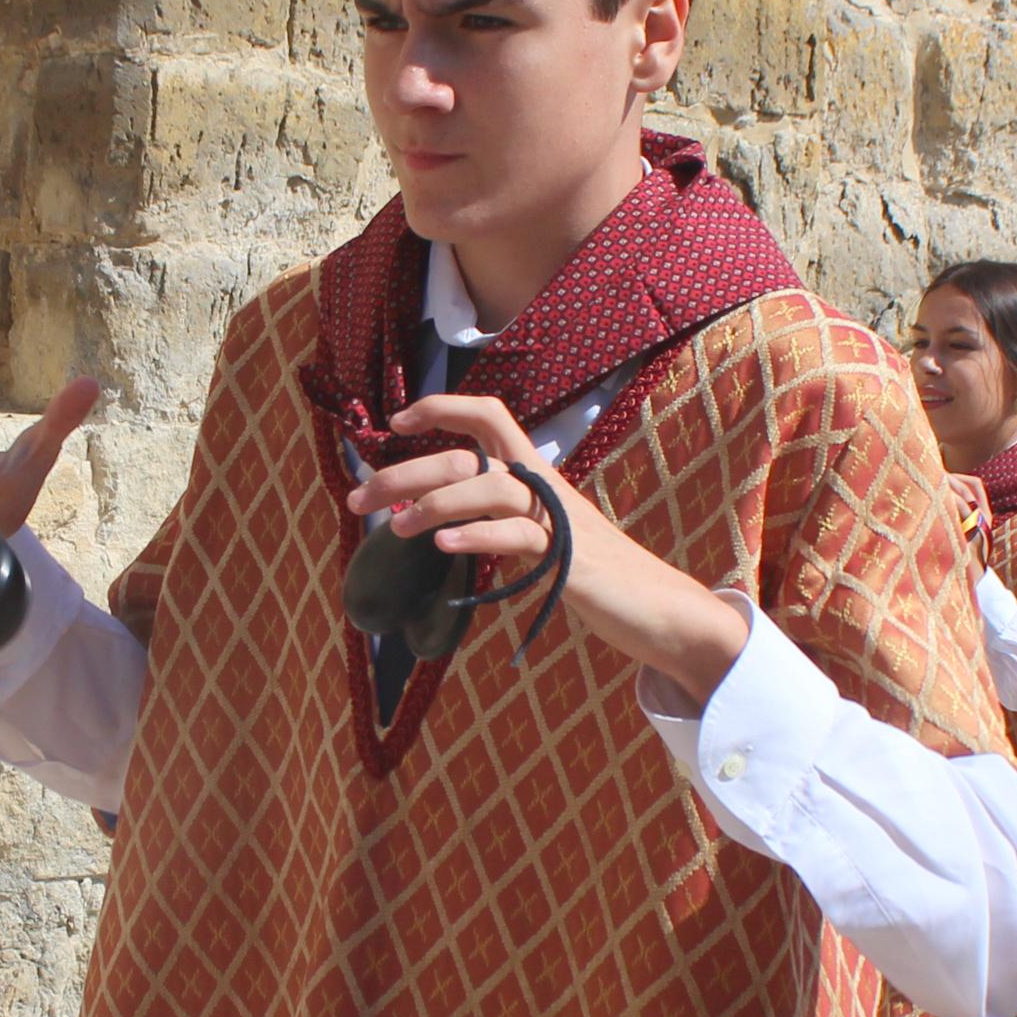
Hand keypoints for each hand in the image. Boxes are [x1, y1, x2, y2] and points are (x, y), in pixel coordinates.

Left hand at [345, 392, 750, 699]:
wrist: (658, 607)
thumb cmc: (595, 574)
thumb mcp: (542, 535)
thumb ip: (499, 519)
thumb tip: (437, 520)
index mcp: (537, 474)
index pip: (488, 417)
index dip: (442, 408)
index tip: (396, 422)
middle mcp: (544, 486)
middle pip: (468, 456)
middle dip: (406, 472)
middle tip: (358, 498)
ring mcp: (558, 521)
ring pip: (490, 488)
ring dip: (435, 503)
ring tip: (397, 529)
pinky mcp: (569, 560)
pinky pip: (519, 536)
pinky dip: (477, 536)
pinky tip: (443, 545)